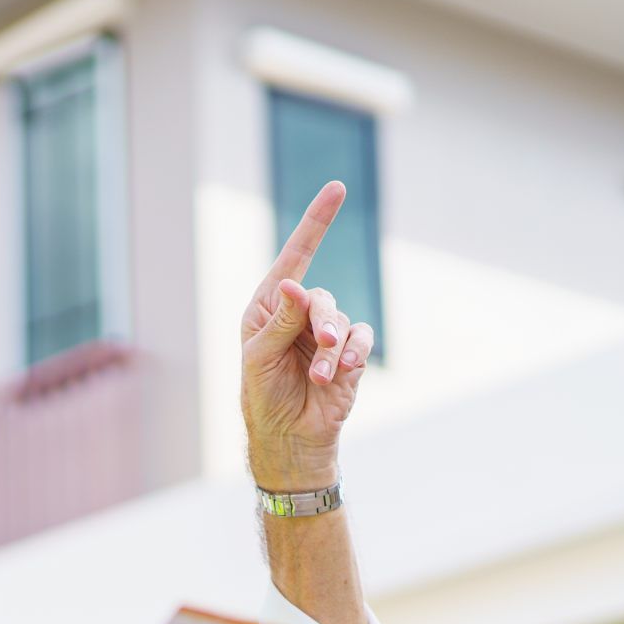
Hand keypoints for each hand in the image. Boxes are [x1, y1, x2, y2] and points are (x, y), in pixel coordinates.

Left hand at [240, 181, 374, 490]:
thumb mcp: (261, 357)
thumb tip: (294, 283)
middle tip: (322, 346)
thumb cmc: (263, 394)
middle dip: (322, 320)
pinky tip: (342, 372)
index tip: (337, 188)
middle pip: (321, 296)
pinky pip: (362, 338)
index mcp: (270, 305)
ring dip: (334, 348)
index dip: (317, 222)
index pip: (295, 256)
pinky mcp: (351, 353)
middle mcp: (300, 313)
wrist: (289, 435)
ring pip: (343, 319)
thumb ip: (281, 320)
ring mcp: (327, 332)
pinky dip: (354, 353)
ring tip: (322, 376)